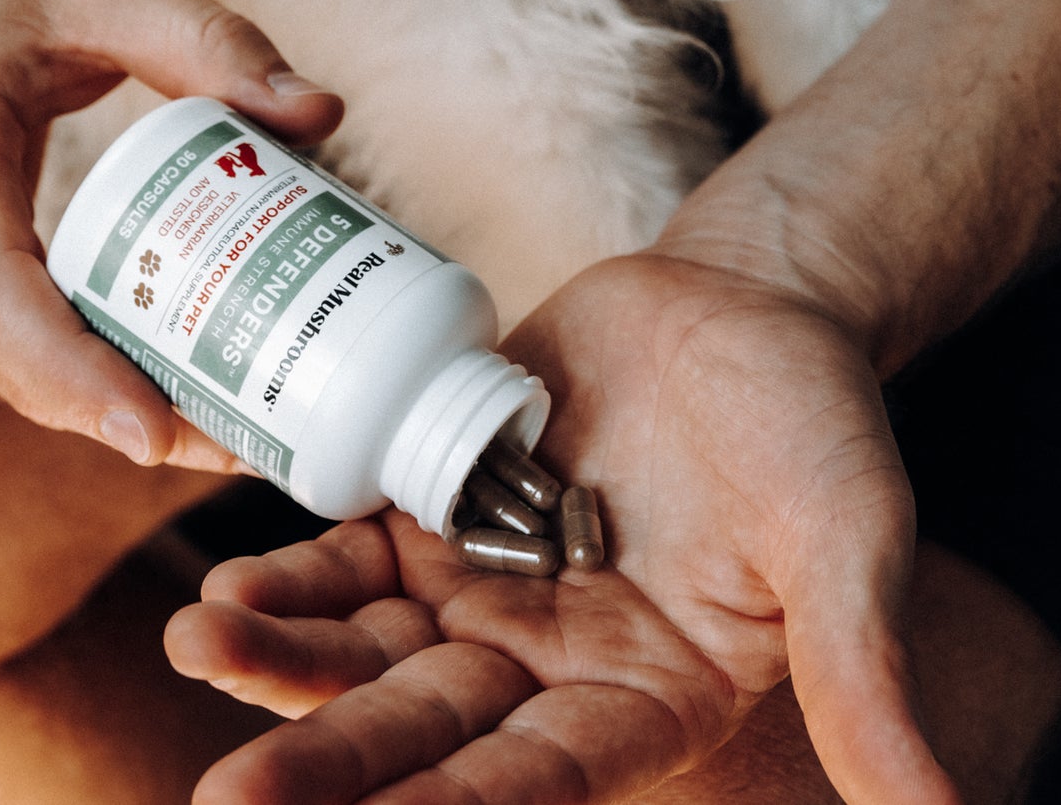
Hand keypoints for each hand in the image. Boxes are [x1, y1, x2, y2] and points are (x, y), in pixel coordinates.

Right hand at [0, 0, 342, 466]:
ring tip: (223, 426)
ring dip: (106, 402)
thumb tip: (323, 113)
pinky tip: (171, 377)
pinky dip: (86, 365)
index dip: (71, 373)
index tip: (157, 429)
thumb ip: (217, 43)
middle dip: (117, 411)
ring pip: (9, 354)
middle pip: (5, 350)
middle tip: (237, 441)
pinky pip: (15, 327)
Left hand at [165, 253, 961, 802]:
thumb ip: (863, 674)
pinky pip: (356, 547)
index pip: (539, 780)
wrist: (741, 305)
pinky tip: (228, 580)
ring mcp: (485, 582)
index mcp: (647, 699)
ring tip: (197, 649)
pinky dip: (297, 568)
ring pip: (369, 643)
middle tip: (226, 797)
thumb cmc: (812, 423)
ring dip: (285, 657)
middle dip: (330, 759)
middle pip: (427, 727)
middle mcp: (550, 662)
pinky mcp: (442, 501)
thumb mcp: (846, 541)